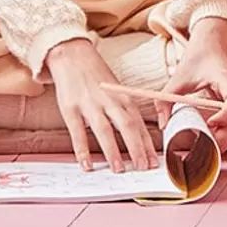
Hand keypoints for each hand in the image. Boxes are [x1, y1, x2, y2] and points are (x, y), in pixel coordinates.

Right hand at [46, 38, 155, 172]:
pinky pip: (77, 131)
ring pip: (104, 129)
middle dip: (136, 148)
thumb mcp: (116, 91)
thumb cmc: (97, 78)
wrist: (73, 56)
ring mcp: (89, 104)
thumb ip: (126, 111)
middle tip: (143, 168)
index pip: (139, 124)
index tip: (155, 162)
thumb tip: (139, 137)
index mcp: (123, 98)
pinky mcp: (70, 108)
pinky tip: (86, 164)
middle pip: (127, 126)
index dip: (148, 144)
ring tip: (119, 170)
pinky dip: (82, 149)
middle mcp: (109, 101)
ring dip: (113, 151)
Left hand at [160, 18, 226, 151]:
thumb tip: (163, 125)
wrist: (211, 48)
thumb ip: (167, 100)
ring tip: (206, 152)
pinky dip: (225, 136)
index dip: (226, 115)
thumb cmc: (197, 60)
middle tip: (203, 149)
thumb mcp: (178, 78)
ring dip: (224, 141)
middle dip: (223, 137)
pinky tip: (212, 145)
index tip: (210, 124)